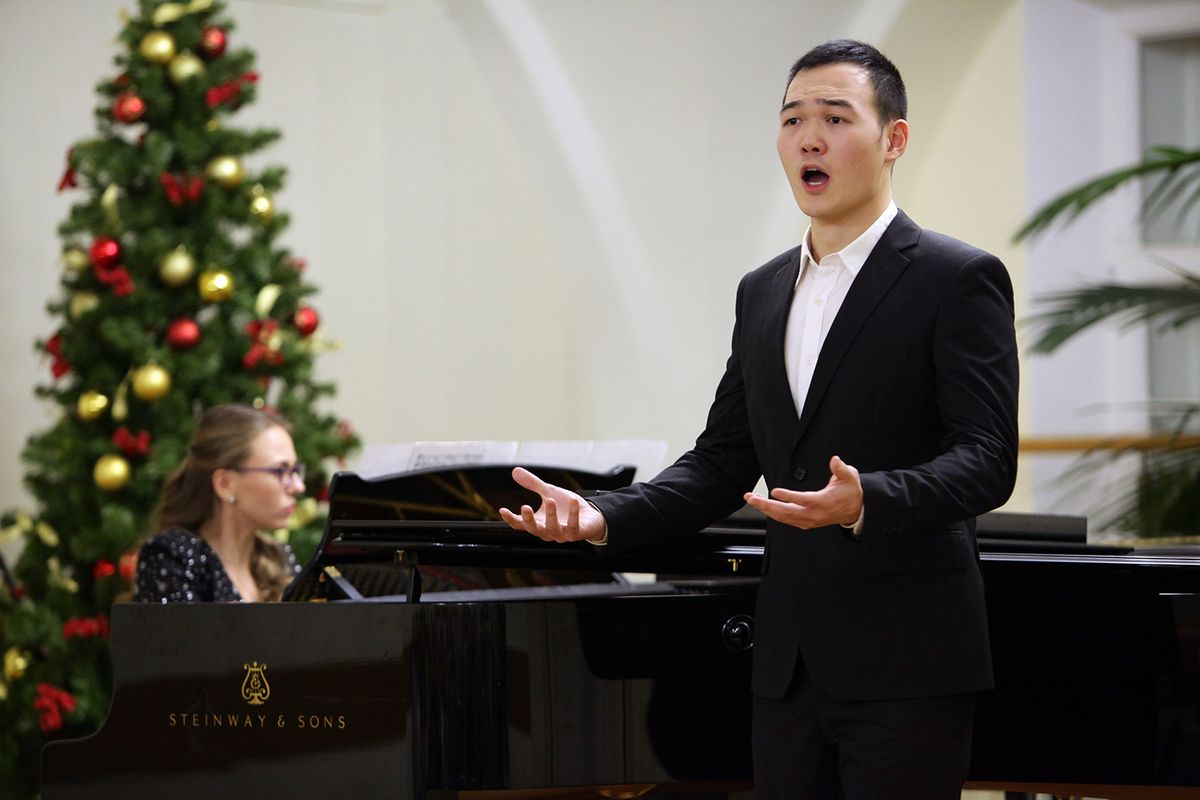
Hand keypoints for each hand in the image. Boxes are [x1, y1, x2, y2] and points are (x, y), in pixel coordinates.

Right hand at [499, 467, 608, 542]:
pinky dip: (573, 514)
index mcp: (539, 523)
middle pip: (535, 530)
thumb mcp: (548, 492)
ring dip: (551, 515)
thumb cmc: (566, 507)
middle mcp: (548, 531)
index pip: (521, 525)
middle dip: (529, 520)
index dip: (511, 519)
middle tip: (525, 507)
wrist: (590, 516)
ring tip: (549, 499)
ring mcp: (562, 534)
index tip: (503, 510)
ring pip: (553, 529)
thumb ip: (533, 484)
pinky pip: (574, 526)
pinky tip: (573, 500)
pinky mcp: (577, 534)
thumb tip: (515, 471)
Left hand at [743, 455, 862, 529]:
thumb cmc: (850, 491)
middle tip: (751, 497)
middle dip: (766, 505)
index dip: (788, 496)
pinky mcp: (806, 523)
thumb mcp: (849, 476)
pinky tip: (764, 507)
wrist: (855, 510)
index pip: (803, 500)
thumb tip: (834, 459)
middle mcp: (814, 514)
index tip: (774, 491)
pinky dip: (774, 514)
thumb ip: (840, 468)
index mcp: (824, 502)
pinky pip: (786, 520)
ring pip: (784, 517)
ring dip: (766, 509)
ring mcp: (809, 520)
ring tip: (752, 499)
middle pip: (787, 512)